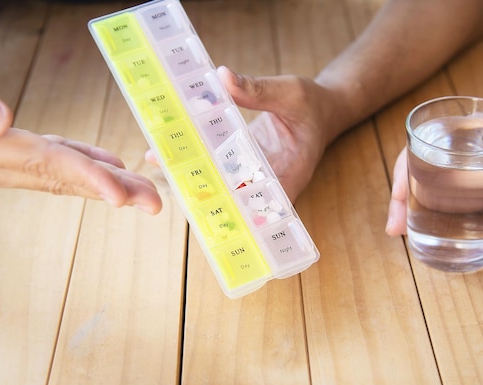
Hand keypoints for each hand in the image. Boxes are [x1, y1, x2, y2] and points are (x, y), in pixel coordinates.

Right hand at [0, 127, 162, 213]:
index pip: (44, 167)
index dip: (88, 180)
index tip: (125, 197)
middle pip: (61, 179)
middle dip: (111, 192)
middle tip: (154, 203)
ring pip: (55, 174)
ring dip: (100, 181)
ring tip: (138, 189)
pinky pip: (42, 161)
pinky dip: (74, 162)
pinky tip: (98, 161)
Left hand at [147, 66, 335, 201]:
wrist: (322, 109)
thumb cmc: (313, 104)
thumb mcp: (290, 93)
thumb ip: (258, 90)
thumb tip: (222, 77)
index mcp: (289, 173)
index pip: (261, 201)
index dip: (236, 209)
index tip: (207, 205)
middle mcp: (270, 181)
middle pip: (236, 196)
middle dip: (203, 189)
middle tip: (170, 179)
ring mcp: (256, 174)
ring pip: (223, 182)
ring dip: (194, 173)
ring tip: (159, 161)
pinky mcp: (245, 163)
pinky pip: (222, 166)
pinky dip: (201, 158)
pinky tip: (175, 148)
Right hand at [385, 90, 482, 236]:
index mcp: (464, 130)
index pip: (419, 146)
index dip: (403, 175)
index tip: (399, 201)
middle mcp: (456, 142)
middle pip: (414, 167)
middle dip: (401, 198)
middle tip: (396, 228)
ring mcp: (461, 159)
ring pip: (424, 179)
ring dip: (411, 204)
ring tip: (404, 230)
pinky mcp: (470, 174)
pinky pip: (441, 188)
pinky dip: (429, 205)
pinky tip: (426, 224)